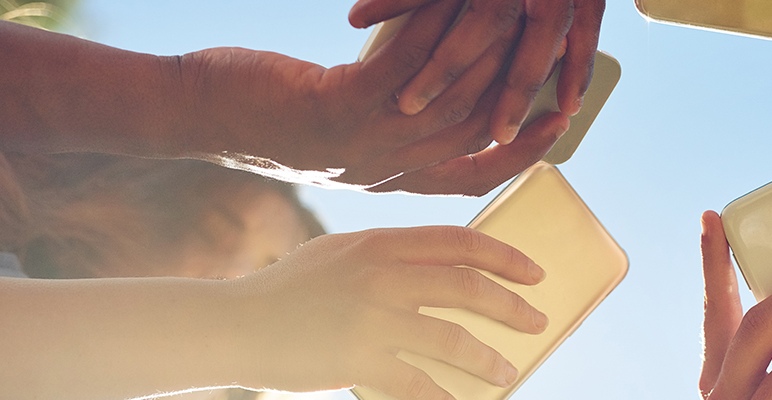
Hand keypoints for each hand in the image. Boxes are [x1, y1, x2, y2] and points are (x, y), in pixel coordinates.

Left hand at [178, 0, 568, 193]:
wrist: (196, 116)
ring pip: (451, 99)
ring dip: (490, 55)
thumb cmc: (263, 116)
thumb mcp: (338, 132)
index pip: (472, 177)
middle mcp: (384, 170)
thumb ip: (387, 122)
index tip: (557, 123)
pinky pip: (407, 66)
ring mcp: (363, 141)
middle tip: (555, 54)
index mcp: (387, 180)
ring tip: (516, 19)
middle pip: (475, 133)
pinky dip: (437, 33)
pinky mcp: (339, 106)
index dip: (520, 151)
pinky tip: (455, 3)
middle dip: (522, 94)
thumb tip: (432, 91)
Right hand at [231, 226, 547, 398]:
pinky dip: (446, 398)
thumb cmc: (289, 290)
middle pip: (467, 286)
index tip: (534, 273)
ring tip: (506, 370)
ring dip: (488, 357)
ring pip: (452, 338)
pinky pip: (417, 384)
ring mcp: (371, 318)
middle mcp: (381, 275)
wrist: (234, 323)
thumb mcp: (340, 253)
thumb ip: (388, 255)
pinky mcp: (358, 359)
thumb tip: (446, 268)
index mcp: (380, 243)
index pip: (459, 242)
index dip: (504, 256)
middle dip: (511, 306)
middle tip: (537, 321)